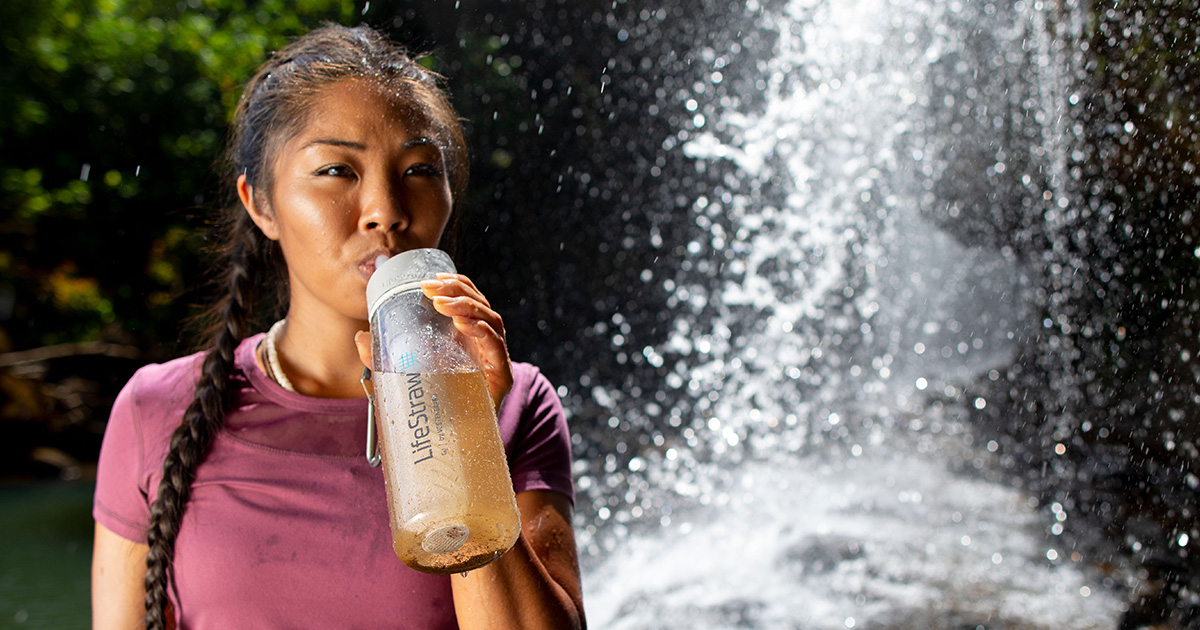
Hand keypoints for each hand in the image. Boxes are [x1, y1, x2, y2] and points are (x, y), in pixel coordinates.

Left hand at [353, 273, 512, 410]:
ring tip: (442, 304)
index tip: (432, 279)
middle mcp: (485, 346)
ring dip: (467, 306)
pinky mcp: (502, 379)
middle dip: (457, 291)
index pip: (470, 301)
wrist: (453, 448)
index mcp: (468, 340)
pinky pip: (497, 347)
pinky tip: (462, 324)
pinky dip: (481, 331)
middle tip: (430, 289)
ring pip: (491, 320)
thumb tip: (361, 337)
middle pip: (481, 306)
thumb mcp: (403, 380)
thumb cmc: (432, 410)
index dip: (456, 285)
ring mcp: (496, 361)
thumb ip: (382, 361)